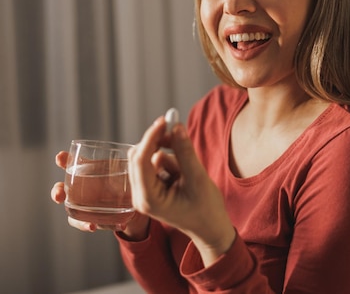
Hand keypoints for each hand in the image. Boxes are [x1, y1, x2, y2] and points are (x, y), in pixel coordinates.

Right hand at [50, 151, 149, 236]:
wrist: (133, 205)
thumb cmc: (126, 181)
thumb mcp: (129, 170)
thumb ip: (133, 163)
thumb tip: (144, 152)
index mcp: (86, 171)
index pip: (70, 163)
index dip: (62, 160)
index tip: (60, 157)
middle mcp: (80, 188)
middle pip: (61, 189)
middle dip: (56, 192)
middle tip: (59, 195)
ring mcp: (83, 205)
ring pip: (71, 212)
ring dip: (78, 219)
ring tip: (91, 225)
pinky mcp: (91, 218)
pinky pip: (87, 223)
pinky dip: (94, 226)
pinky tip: (107, 226)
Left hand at [129, 116, 235, 264]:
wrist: (210, 228)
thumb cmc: (206, 210)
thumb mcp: (197, 179)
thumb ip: (185, 152)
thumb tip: (176, 126)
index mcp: (148, 199)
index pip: (141, 160)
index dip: (151, 137)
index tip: (164, 120)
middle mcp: (140, 196)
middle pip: (139, 155)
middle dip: (158, 142)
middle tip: (178, 132)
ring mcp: (144, 191)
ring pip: (148, 157)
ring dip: (167, 154)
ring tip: (186, 170)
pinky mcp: (150, 186)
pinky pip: (155, 162)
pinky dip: (169, 160)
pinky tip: (181, 174)